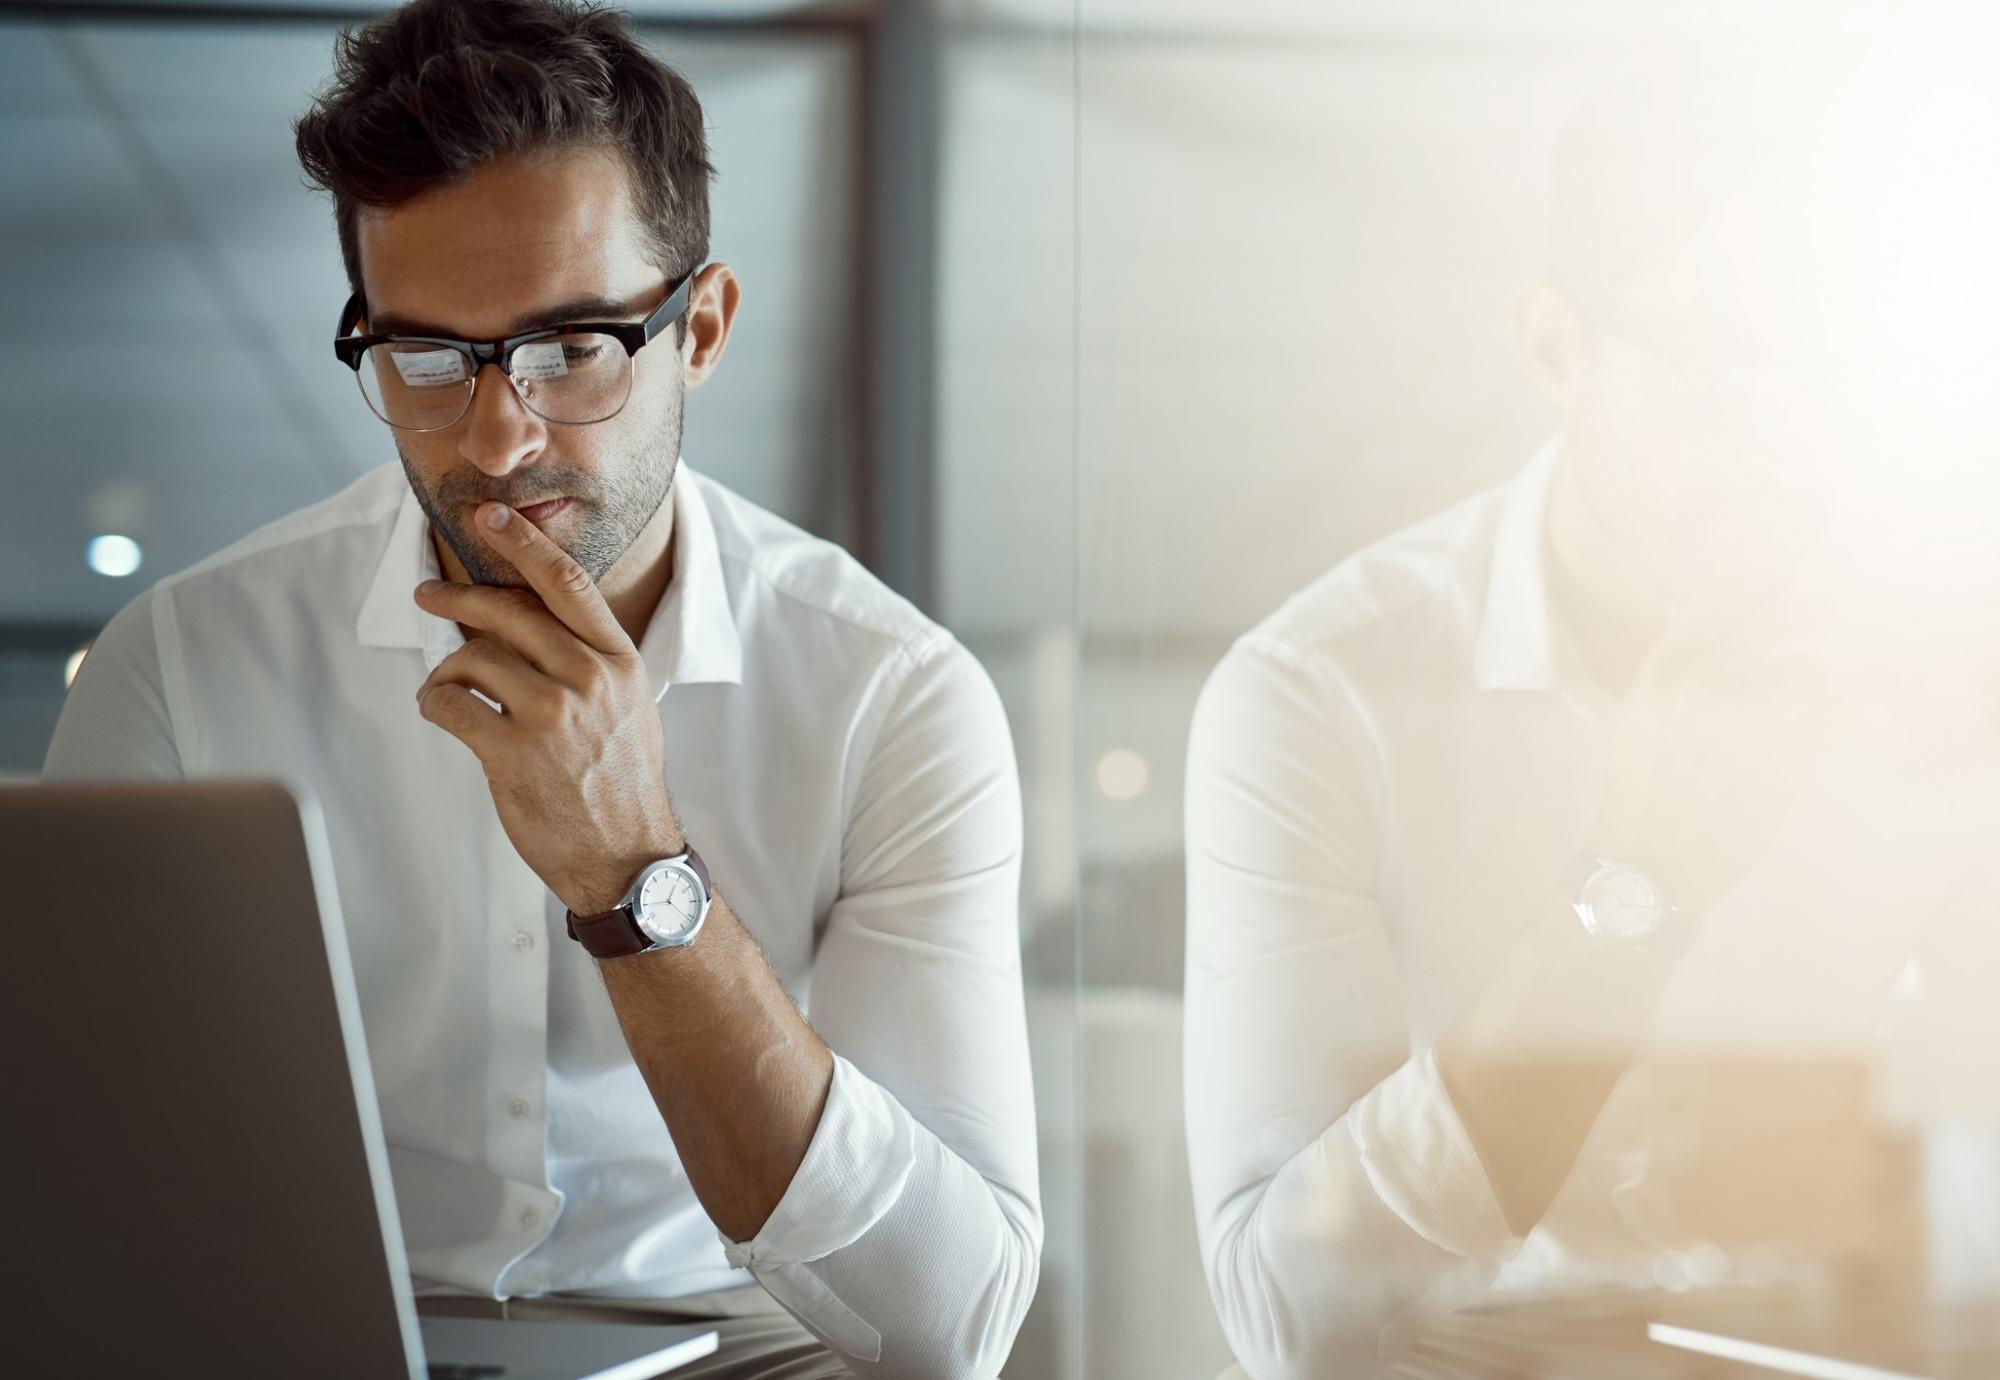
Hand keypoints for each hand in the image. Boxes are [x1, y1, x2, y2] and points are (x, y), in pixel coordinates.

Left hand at [412, 501, 681, 914]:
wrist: (627, 857)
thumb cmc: (622, 781)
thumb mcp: (628, 705)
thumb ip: (587, 658)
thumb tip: (523, 622)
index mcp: (618, 660)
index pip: (567, 583)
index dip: (524, 543)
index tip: (492, 517)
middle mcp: (587, 679)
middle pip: (507, 612)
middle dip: (457, 597)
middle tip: (429, 594)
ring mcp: (551, 715)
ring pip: (471, 660)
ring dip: (446, 671)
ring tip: (447, 691)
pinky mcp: (512, 753)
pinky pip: (449, 705)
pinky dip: (434, 704)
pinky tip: (442, 714)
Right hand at [1592, 604, 1829, 917]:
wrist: (1652, 861)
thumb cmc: (1640, 793)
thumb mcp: (1636, 719)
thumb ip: (1671, 671)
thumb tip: (1709, 627)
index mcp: (1657, 675)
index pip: (1710, 605)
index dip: (1746, 579)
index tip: (1773, 565)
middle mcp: (1700, 684)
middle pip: (1765, 624)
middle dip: (1799, 612)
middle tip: (1822, 608)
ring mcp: (1743, 717)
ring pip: (1801, 668)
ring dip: (1809, 675)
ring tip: (1805, 693)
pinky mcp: (1780, 750)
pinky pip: (1819, 713)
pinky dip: (1823, 713)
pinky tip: (1811, 725)